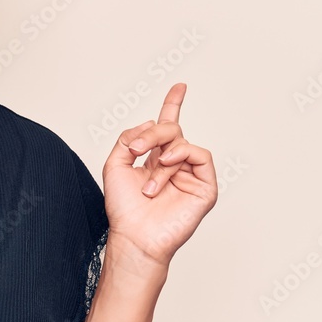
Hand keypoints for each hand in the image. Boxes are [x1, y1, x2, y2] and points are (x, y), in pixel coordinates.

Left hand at [101, 83, 216, 269]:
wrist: (134, 235)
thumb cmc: (124, 208)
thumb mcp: (115, 164)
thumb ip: (128, 137)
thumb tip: (150, 122)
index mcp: (155, 160)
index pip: (168, 128)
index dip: (174, 105)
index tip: (180, 85)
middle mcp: (175, 165)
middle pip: (171, 129)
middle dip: (152, 133)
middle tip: (135, 148)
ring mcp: (191, 175)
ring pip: (181, 141)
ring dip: (160, 154)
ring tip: (148, 181)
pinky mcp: (205, 187)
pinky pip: (200, 155)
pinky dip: (180, 156)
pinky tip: (166, 166)